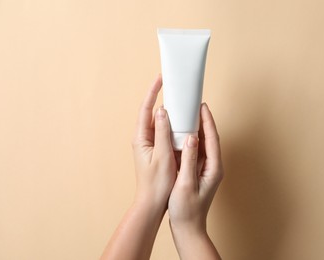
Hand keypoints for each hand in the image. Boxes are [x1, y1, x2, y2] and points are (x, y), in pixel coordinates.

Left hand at [132, 74, 176, 210]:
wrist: (152, 203)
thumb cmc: (156, 183)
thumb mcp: (162, 156)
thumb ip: (162, 133)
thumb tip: (162, 111)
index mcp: (141, 139)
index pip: (145, 109)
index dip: (152, 92)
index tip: (160, 79)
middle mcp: (144, 139)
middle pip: (151, 113)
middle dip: (160, 97)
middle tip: (171, 86)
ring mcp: (150, 145)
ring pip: (159, 122)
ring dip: (168, 112)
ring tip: (178, 101)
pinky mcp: (158, 150)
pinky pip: (164, 132)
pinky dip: (172, 125)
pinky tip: (182, 123)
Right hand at [168, 103, 223, 258]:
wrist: (188, 227)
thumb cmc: (187, 210)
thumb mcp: (186, 184)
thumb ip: (189, 160)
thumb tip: (192, 138)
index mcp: (213, 168)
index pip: (213, 139)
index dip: (208, 121)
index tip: (202, 106)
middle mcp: (213, 167)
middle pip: (211, 138)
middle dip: (204, 121)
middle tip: (196, 105)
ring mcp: (207, 169)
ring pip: (204, 144)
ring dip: (198, 129)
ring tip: (189, 115)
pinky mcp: (199, 172)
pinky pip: (197, 151)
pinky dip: (192, 141)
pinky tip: (183, 135)